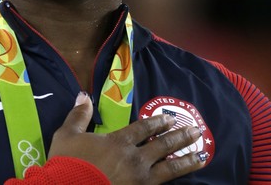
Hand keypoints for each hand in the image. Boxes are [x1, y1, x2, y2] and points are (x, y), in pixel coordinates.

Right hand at [48, 92, 206, 183]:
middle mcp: (134, 159)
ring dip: (187, 161)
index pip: (144, 128)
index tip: (170, 119)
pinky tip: (183, 182)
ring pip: (170, 168)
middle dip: (181, 137)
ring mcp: (140, 180)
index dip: (157, 122)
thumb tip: (83, 95)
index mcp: (118, 142)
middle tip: (196, 131)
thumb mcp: (67, 136)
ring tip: (202, 157)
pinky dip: (176, 182)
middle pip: (163, 145)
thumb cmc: (67, 164)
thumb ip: (79, 115)